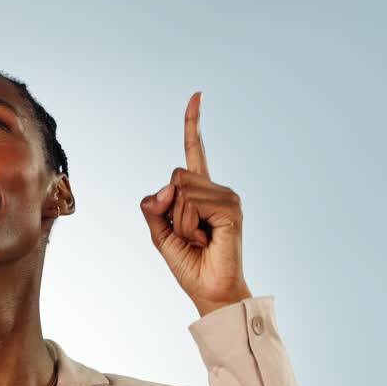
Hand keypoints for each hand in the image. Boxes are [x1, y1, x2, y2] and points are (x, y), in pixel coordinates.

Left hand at [140, 92, 251, 316]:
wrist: (210, 290)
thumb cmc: (189, 264)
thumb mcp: (160, 233)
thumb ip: (154, 206)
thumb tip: (166, 187)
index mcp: (201, 192)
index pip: (194, 152)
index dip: (193, 124)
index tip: (197, 95)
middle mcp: (217, 190)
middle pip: (176, 175)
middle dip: (170, 209)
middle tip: (189, 235)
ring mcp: (227, 198)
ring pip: (181, 190)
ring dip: (179, 222)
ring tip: (199, 240)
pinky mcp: (232, 209)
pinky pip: (191, 205)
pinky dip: (188, 227)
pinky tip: (207, 240)